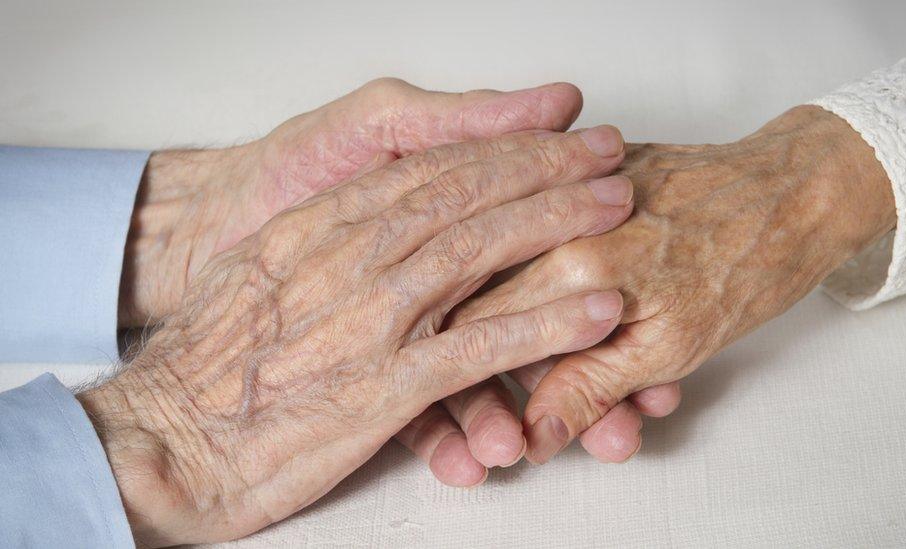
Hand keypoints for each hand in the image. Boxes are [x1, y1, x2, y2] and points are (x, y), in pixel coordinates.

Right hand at [77, 125, 633, 545]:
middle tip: (605, 152)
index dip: (497, 148)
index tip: (549, 137)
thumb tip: (367, 223)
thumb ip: (320, 244)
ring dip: (558, 225)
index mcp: (320, 229)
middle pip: (464, 195)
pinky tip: (596, 312)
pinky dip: (544, 326)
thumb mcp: (258, 277)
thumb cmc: (204, 366)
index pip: (425, 171)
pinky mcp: (381, 386)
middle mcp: (348, 258)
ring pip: (479, 251)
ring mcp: (368, 319)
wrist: (161, 441)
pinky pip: (478, 348)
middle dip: (543, 168)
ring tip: (619, 209)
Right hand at [437, 105, 896, 465]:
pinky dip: (575, 287)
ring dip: (560, 335)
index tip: (496, 415)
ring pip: (525, 273)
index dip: (482, 379)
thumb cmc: (747, 267)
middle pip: (496, 302)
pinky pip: (555, 234)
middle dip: (526, 365)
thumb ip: (590, 389)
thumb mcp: (670, 349)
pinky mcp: (587, 173)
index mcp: (572, 265)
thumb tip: (535, 434)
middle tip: (569, 406)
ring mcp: (571, 187)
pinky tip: (623, 326)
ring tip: (633, 384)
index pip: (481, 327)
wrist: (797, 194)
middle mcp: (558, 218)